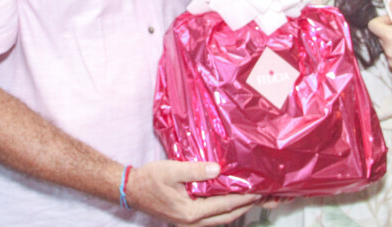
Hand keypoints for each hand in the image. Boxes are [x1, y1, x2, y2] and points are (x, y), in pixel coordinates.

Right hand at [126, 160, 258, 225]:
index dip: (243, 198)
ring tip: (249, 197)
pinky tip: (229, 199)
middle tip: (261, 195)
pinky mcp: (187, 220)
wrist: (131, 190)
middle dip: (245, 206)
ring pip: (221, 219)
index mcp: (191, 212)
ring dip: (236, 209)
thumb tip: (218, 170)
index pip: (225, 205)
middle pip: (227, 217)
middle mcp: (192, 223)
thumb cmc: (150, 179)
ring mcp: (189, 223)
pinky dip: (224, 209)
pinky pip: (212, 218)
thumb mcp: (172, 170)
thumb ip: (195, 171)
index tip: (258, 190)